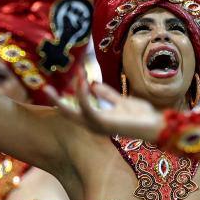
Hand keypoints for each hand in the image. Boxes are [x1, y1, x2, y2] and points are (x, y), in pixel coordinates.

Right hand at [44, 69, 163, 141]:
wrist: (154, 124)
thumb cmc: (141, 115)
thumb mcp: (121, 101)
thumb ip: (107, 94)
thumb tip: (93, 84)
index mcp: (97, 120)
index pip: (75, 110)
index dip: (65, 99)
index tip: (56, 87)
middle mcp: (94, 125)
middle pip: (68, 115)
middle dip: (56, 101)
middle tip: (45, 88)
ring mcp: (97, 126)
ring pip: (75, 112)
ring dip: (75, 91)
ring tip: (78, 73)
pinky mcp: (103, 124)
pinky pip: (88, 108)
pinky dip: (83, 95)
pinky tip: (84, 81)